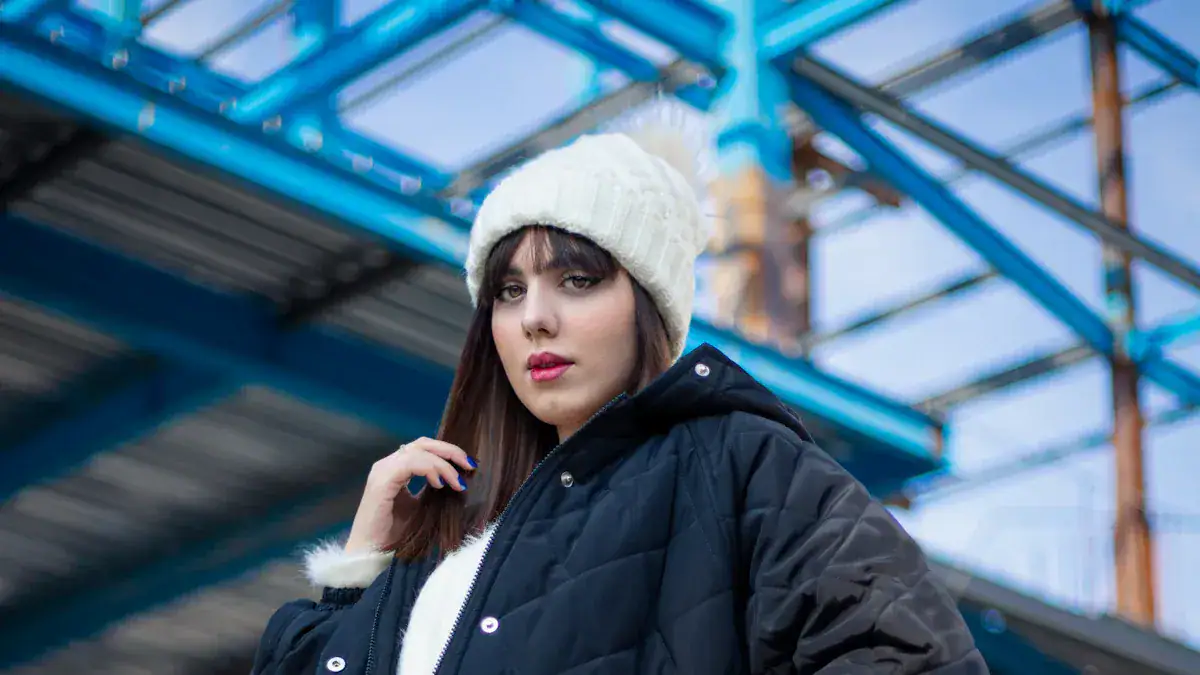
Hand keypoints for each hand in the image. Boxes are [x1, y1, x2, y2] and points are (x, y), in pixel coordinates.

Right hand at [344, 438, 476, 553]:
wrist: (370, 554)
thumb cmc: (394, 534)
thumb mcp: (421, 507)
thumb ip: (433, 490)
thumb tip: (460, 481)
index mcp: (396, 469)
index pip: (423, 448)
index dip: (448, 452)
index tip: (469, 466)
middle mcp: (387, 465)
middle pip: (423, 443)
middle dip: (450, 451)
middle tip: (470, 465)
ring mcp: (383, 471)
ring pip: (419, 451)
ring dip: (443, 464)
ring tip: (457, 482)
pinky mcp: (381, 482)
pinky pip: (410, 464)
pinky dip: (429, 470)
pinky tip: (440, 485)